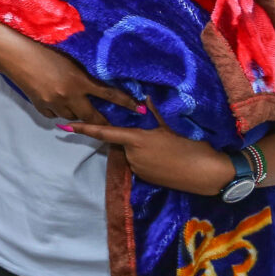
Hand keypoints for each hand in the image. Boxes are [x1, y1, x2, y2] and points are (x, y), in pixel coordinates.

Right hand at [0, 23, 141, 123]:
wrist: (14, 52)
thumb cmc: (43, 46)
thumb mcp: (70, 55)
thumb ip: (84, 69)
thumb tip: (98, 78)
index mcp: (79, 80)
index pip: (109, 94)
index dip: (126, 103)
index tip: (139, 109)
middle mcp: (68, 96)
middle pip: (92, 116)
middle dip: (102, 120)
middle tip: (110, 122)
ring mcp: (53, 103)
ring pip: (72, 117)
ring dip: (77, 113)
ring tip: (78, 105)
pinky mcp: (39, 106)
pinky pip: (54, 114)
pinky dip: (59, 110)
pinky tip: (57, 102)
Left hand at [64, 113, 235, 195]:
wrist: (209, 174)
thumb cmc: (193, 144)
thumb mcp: (173, 124)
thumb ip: (156, 110)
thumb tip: (144, 95)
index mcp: (137, 140)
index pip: (104, 132)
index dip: (84, 128)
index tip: (65, 126)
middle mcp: (133, 156)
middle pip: (123, 142)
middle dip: (133, 136)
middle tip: (158, 134)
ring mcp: (139, 170)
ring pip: (133, 153)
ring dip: (142, 148)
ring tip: (168, 145)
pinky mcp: (147, 179)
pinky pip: (141, 164)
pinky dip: (148, 158)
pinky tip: (168, 156)